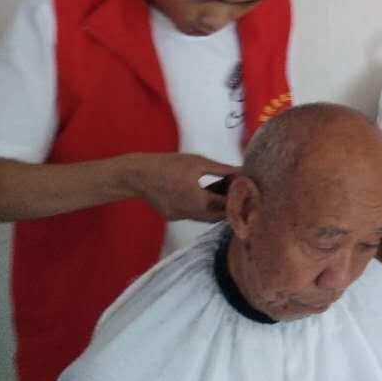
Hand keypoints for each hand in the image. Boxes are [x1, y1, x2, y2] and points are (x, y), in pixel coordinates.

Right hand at [124, 153, 240, 221]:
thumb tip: (240, 171)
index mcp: (200, 202)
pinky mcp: (171, 216)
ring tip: (219, 187)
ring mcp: (180, 217)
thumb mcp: (199, 163)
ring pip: (205, 216)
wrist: (137, 175)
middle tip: (234, 188)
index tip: (244, 186)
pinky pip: (192, 214)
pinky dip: (201, 205)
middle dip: (228, 203)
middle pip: (218, 216)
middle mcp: (191, 214)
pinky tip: (203, 191)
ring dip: (215, 205)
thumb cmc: (168, 165)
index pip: (228, 206)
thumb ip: (222, 169)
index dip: (238, 196)